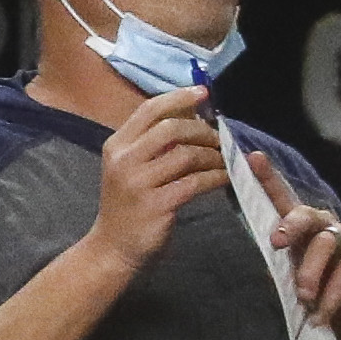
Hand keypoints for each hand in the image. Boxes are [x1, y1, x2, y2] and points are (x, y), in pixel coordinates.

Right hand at [89, 84, 226, 268]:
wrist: (114, 247)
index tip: (204, 92)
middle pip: (172, 128)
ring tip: (225, 161)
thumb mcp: (130, 168)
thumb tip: (191, 117)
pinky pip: (195, 183)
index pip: (149, 110)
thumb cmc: (129, 205)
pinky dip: (216, 177)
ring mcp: (139, 182)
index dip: (178, 98)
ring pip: (186, 155)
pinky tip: (226, 178)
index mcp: (117, 145)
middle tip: (220, 139)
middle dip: (202, 130)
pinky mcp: (157, 205)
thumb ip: (152, 144)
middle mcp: (124, 159)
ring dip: (213, 156)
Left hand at [248, 152, 340, 339]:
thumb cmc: (318, 289)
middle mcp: (324, 224)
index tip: (253, 158)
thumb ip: (280, 268)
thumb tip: (264, 269)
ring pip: (326, 244)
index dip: (268, 177)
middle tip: (277, 243)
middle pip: (305, 214)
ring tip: (303, 297)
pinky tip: (321, 314)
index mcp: (300, 227)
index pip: (282, 198)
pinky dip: (331, 295)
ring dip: (311, 272)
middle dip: (290, 226)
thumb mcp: (292, 278)